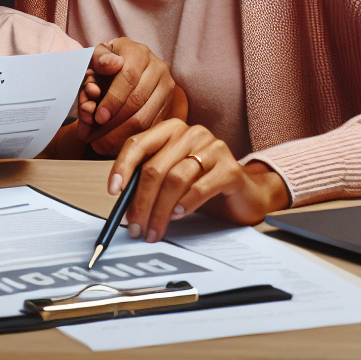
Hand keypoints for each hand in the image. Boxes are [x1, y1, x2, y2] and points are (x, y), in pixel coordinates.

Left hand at [76, 38, 178, 153]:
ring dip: (122, 135)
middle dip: (114, 123)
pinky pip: (152, 127)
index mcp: (138, 53)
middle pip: (137, 101)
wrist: (126, 65)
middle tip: (95, 138)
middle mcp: (158, 68)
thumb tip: (112, 64)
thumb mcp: (98, 56)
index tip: (98, 117)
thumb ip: (99, 58)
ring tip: (102, 145)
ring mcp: (167, 87)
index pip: (127, 78)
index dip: (112, 100)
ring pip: (146, 118)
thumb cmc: (107, 63)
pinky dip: (134, 138)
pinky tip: (116, 145)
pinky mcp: (170, 106)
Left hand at [108, 119, 290, 242]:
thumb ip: (149, 179)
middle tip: (135, 225)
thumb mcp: (172, 176)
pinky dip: (185, 204)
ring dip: (160, 210)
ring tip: (154, 229)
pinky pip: (200, 187)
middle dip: (141, 201)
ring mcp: (212, 147)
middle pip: (154, 167)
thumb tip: (123, 200)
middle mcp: (190, 133)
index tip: (114, 191)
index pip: (137, 144)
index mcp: (170, 129)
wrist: (247, 193)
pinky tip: (178, 216)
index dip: (121, 167)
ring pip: (175, 179)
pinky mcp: (230, 168)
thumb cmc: (204, 183)